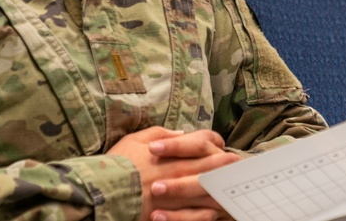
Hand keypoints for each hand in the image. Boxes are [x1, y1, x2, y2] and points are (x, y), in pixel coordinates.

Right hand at [108, 127, 240, 220]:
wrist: (103, 192)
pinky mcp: (171, 214)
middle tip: (243, 162)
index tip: (219, 143)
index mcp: (172, 153)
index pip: (200, 142)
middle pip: (211, 166)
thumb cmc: (117, 164)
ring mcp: (177, 195)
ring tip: (235, 187)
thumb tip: (180, 133)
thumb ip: (160, 134)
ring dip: (222, 188)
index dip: (212, 141)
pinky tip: (213, 211)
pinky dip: (205, 213)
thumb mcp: (135, 140)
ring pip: (207, 192)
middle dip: (228, 163)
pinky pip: (194, 215)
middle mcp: (179, 172)